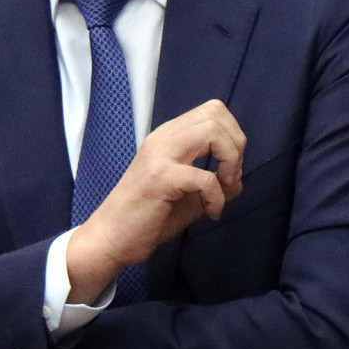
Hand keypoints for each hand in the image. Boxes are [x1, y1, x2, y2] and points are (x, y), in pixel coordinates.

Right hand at [67, 99, 245, 302]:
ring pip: (212, 132)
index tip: (229, 167)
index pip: (213, 110)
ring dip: (230, 161)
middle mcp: (164, 137)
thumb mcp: (189, 195)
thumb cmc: (148, 217)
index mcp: (169, 135)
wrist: (111, 238)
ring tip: (223, 189)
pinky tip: (210, 212)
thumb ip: (214, 181)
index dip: (232, 134)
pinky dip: (217, 196)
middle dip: (236, 146)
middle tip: (230, 177)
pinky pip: (205, 177)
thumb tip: (238, 179)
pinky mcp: (160, 178)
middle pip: (216, 114)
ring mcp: (160, 155)